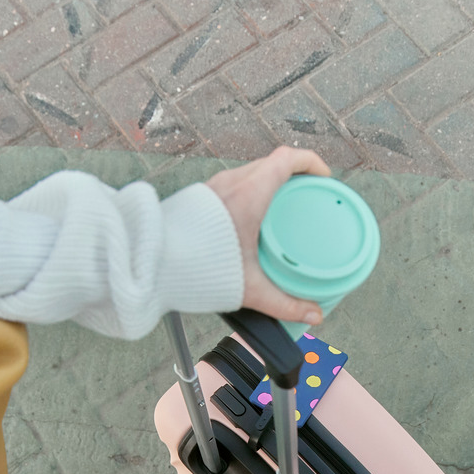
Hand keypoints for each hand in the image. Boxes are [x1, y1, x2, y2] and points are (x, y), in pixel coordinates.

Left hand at [205, 146, 332, 326]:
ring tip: (281, 209)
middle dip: (294, 176)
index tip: (324, 178)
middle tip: (307, 197)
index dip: (312, 163)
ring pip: (251, 173)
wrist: (148, 260)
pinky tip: (251, 221)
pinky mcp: (201, 198)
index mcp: (250, 193)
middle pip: (272, 164)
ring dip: (270, 184)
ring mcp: (214, 187)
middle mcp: (232, 183)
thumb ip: (284, 303)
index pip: (289, 159)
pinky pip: (233, 185)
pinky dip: (250, 194)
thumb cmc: (194, 267)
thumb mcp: (249, 287)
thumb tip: (312, 315)